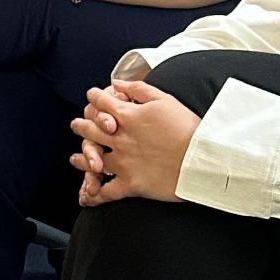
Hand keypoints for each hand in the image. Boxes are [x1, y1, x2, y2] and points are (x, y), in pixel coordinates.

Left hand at [70, 79, 199, 206]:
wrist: (202, 158)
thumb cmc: (188, 127)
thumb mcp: (164, 99)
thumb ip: (138, 89)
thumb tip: (117, 83)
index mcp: (128, 116)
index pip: (101, 103)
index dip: (94, 98)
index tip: (91, 97)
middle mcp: (120, 138)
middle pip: (90, 129)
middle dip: (81, 125)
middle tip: (77, 125)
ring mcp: (123, 162)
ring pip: (93, 160)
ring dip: (82, 157)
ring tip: (76, 158)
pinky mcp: (131, 184)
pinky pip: (106, 191)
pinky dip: (95, 194)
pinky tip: (88, 195)